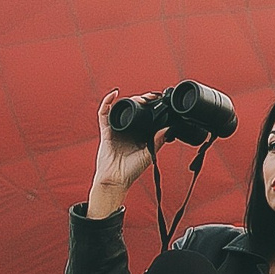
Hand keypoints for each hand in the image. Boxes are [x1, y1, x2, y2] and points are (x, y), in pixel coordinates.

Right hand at [85, 88, 153, 218]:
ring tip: (141, 98)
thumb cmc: (131, 170)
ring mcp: (117, 128)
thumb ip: (158, 140)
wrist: (116, 179)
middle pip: (135, 108)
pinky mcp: (106, 130)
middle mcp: (128, 128)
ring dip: (131, 99)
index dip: (152, 105)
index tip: (160, 99)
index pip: (146, 114)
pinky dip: (108, 101)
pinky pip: (104, 112)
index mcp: (139, 133)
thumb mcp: (149, 153)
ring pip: (122, 107)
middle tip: (152, 97)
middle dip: (143, 100)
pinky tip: (115, 94)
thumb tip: (169, 127)